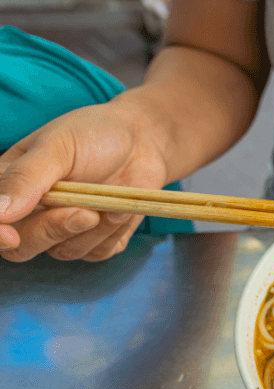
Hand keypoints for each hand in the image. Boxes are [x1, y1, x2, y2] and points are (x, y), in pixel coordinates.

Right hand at [0, 100, 168, 261]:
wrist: (142, 139)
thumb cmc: (94, 134)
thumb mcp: (57, 146)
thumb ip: (27, 177)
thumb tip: (0, 213)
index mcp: (11, 186)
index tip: (10, 236)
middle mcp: (34, 214)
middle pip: (23, 248)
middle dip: (53, 231)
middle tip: (85, 211)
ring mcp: (65, 230)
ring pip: (66, 252)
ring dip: (94, 228)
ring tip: (110, 197)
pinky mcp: (98, 240)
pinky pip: (98, 252)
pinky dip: (113, 232)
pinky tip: (121, 208)